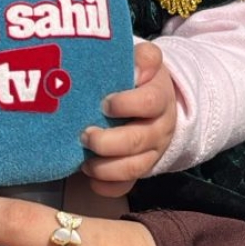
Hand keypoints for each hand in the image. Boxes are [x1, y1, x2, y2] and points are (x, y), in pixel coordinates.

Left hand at [79, 40, 176, 197]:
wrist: (154, 103)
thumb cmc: (138, 80)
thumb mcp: (145, 61)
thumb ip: (144, 58)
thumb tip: (136, 67)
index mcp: (160, 98)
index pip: (150, 102)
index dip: (126, 104)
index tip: (105, 103)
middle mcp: (159, 128)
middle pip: (138, 140)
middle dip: (107, 141)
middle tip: (84, 135)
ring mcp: (151, 152)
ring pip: (133, 167)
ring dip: (105, 167)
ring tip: (84, 160)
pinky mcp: (138, 170)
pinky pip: (126, 187)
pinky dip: (107, 186)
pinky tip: (91, 178)